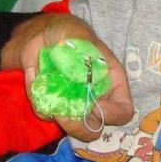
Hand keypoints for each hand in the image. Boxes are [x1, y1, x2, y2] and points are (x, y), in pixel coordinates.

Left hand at [1, 12, 133, 139]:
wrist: (39, 33)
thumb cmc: (66, 32)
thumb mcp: (77, 32)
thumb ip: (82, 46)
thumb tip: (83, 71)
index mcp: (112, 82)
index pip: (123, 111)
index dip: (111, 114)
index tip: (95, 104)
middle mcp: (95, 98)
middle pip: (96, 128)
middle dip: (80, 126)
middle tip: (64, 113)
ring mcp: (74, 104)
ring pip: (73, 128)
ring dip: (60, 119)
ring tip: (49, 98)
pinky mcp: (52, 105)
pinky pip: (47, 115)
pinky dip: (41, 105)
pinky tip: (37, 83)